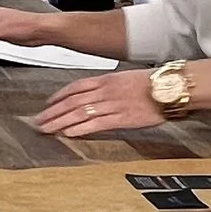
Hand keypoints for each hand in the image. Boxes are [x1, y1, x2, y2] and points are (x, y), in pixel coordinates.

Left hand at [35, 70, 164, 137]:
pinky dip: (80, 128)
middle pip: (72, 101)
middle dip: (53, 112)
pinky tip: (68, 133)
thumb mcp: (127, 78)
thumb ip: (111, 86)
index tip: (48, 103)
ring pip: (80, 113)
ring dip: (60, 122)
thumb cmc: (154, 83)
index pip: (76, 87)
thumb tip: (98, 93)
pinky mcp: (122, 118)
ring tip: (47, 130)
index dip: (59, 96)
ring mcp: (113, 104)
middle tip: (39, 121)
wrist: (171, 88)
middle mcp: (106, 91)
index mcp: (107, 79)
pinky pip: (96, 123)